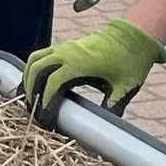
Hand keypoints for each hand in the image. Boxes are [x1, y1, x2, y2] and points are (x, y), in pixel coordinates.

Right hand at [20, 18, 165, 123]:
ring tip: (30, 98)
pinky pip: (42, 55)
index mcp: (79, 63)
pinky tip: (37, 83)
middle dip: (31, 91)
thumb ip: (112, 107)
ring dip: (29, 78)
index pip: (52, 84)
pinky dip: (35, 68)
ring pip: (35, 60)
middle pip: (36, 70)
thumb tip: (104, 130)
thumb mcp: (124, 87)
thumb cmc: (131, 60)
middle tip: (33, 111)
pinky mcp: (67, 46)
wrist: (135, 35)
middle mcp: (67, 52)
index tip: (45, 119)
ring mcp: (65, 47)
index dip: (45, 103)